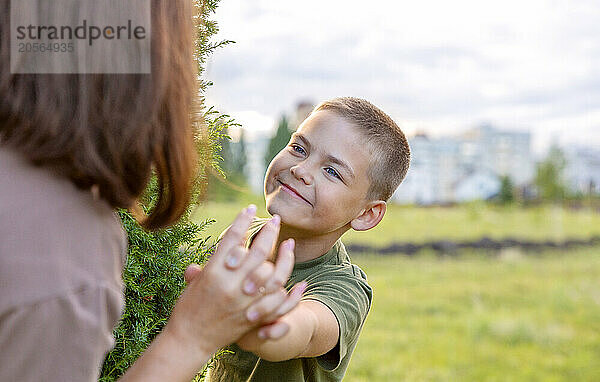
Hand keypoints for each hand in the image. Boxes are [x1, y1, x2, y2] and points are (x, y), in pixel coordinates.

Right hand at [164, 206, 300, 355]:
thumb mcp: (195, 281)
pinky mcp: (251, 316)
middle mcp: (229, 284)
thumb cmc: (188, 307)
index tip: (251, 208)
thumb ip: (211, 262)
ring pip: (270, 273)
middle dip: (268, 233)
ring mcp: (242, 301)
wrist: (189, 339)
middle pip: (256, 252)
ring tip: (289, 244)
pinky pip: (276, 300)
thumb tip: (225, 244)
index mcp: (213, 271)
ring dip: (283, 257)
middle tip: (276, 220)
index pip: (232, 239)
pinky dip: (289, 292)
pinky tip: (299, 281)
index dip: (243, 221)